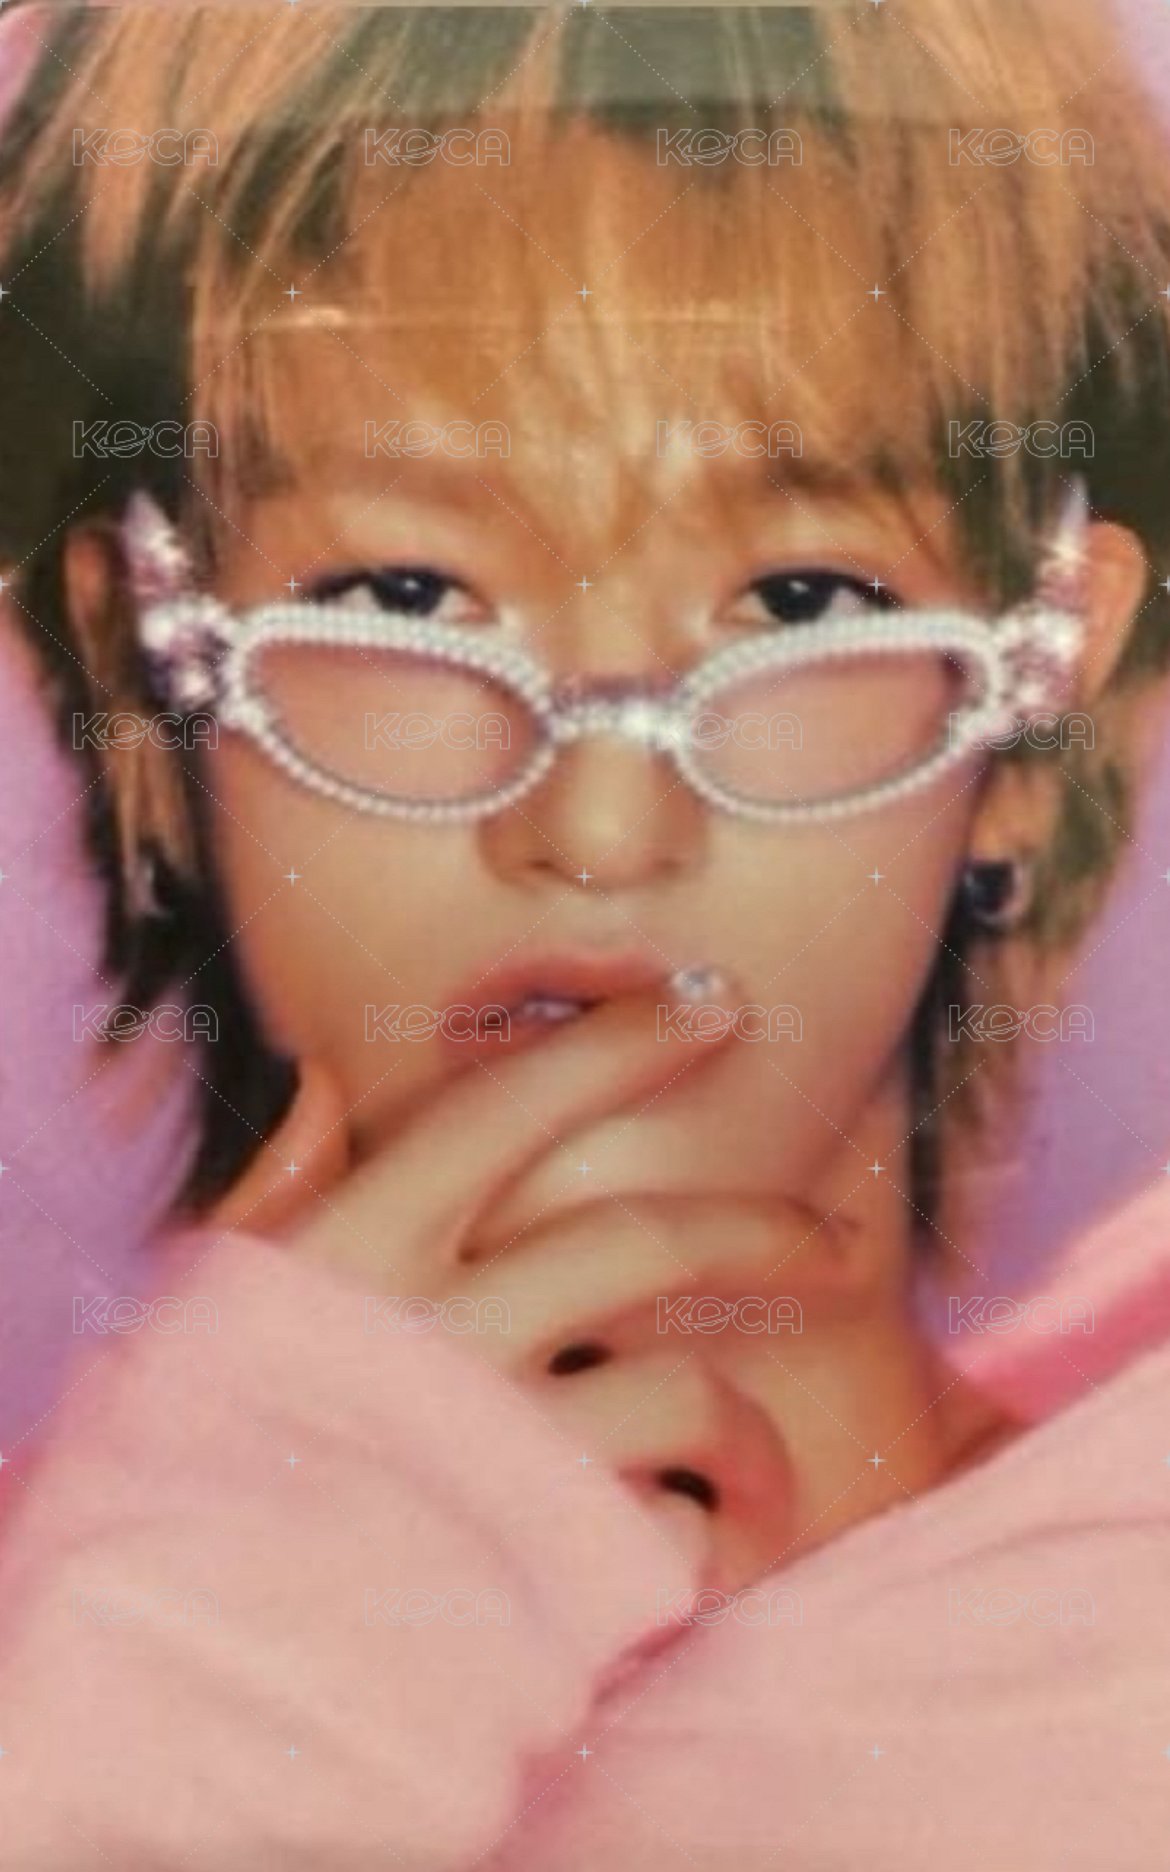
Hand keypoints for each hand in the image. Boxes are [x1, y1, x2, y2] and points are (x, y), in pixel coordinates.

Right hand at [208, 988, 795, 1588]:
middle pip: (645, 1239)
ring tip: (760, 1462)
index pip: (508, 1106)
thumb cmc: (199, 1454)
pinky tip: (687, 1555)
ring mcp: (502, 1450)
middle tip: (839, 1242)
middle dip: (765, 1227)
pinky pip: (676, 1534)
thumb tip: (325, 1085)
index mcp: (359, 1249)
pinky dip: (700, 1543)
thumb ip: (279, 1191)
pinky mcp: (546, 1568)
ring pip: (693, 1399)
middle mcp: (443, 1332)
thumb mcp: (215, 1304)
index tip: (713, 1005)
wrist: (182, 1658)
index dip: (622, 1041)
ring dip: (754, 1435)